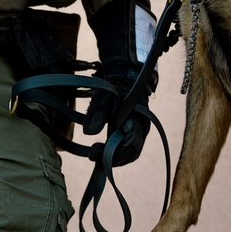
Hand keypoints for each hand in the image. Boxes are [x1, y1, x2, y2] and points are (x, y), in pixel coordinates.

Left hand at [85, 0, 155, 165]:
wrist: (125, 73)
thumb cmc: (116, 85)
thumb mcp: (105, 95)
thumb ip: (97, 112)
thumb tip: (88, 133)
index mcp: (139, 121)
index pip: (131, 148)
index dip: (114, 156)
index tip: (94, 152)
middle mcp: (142, 129)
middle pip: (130, 153)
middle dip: (111, 158)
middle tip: (92, 154)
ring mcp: (137, 130)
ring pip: (128, 151)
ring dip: (111, 155)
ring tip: (94, 152)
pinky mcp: (131, 130)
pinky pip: (124, 145)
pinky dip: (112, 149)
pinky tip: (99, 147)